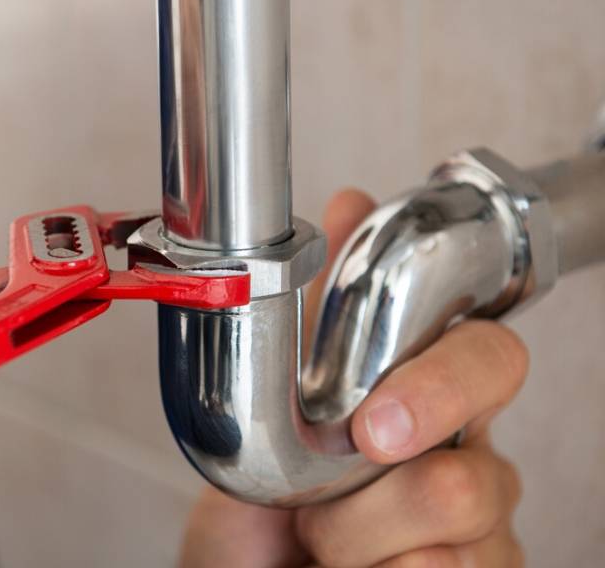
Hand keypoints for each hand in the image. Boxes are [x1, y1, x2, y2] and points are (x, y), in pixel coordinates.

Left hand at [179, 190, 525, 567]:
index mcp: (428, 396)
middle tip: (318, 505)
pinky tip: (350, 567)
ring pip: (454, 538)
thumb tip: (348, 204)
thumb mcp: (275, 395)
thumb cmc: (267, 490)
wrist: (247, 567)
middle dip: (380, 498)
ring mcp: (477, 530)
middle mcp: (466, 458)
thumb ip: (320, 309)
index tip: (373, 426)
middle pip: (476, 475)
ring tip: (321, 537)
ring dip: (359, 543)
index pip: (489, 362)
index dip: (444, 386)